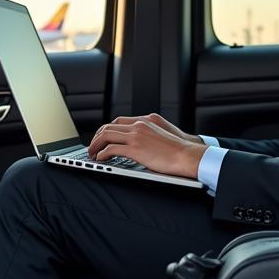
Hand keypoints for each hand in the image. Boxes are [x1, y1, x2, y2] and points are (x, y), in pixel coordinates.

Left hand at [86, 117, 206, 178]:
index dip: (107, 129)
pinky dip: (102, 154)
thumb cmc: (178, 150)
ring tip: (92, 154)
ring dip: (96, 145)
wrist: (187, 155)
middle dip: (97, 137)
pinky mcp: (135, 149)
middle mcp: (139, 125)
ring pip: (106, 136)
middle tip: (93, 146)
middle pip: (109, 127)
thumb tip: (139, 144)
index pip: (118, 120)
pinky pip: (111, 149)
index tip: (102, 137)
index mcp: (145, 121)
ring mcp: (136, 136)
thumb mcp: (161, 135)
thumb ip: (148, 135)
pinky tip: (100, 158)